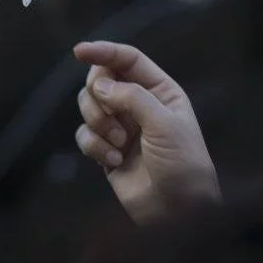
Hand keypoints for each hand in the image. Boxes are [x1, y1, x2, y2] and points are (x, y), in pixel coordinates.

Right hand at [74, 41, 219, 223]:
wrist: (177, 211)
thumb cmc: (183, 165)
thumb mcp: (164, 124)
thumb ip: (132, 97)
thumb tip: (100, 85)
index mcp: (159, 90)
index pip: (127, 59)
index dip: (103, 51)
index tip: (79, 52)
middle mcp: (138, 104)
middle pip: (100, 79)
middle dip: (98, 96)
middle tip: (110, 113)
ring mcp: (121, 126)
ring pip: (88, 106)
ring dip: (97, 123)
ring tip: (118, 143)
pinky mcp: (106, 149)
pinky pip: (84, 135)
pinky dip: (94, 146)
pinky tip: (114, 161)